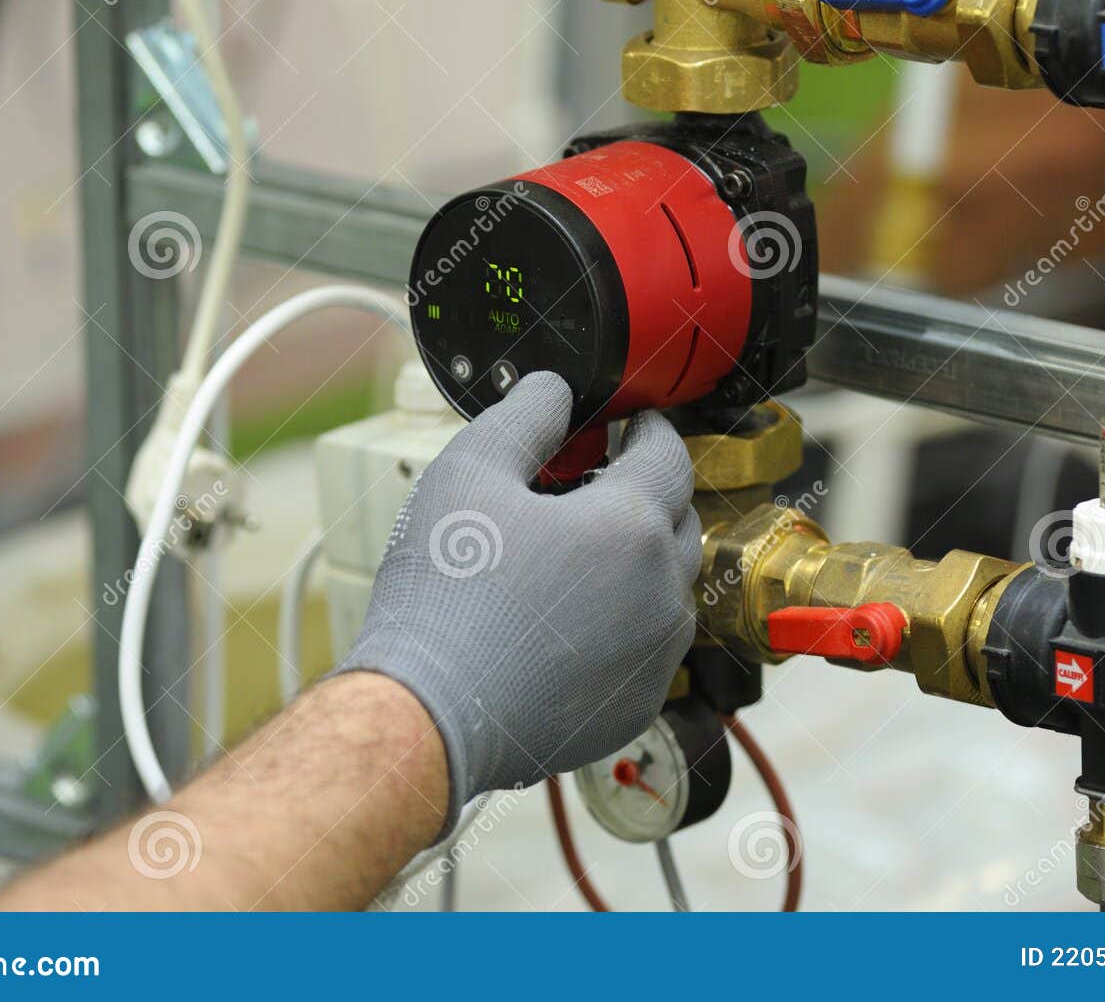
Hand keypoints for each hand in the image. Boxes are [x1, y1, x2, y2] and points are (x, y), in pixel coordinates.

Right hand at [341, 372, 701, 830]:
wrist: (428, 713)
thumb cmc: (445, 598)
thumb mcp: (469, 472)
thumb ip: (525, 416)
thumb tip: (555, 390)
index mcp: (630, 527)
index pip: (670, 456)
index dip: (652, 429)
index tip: (637, 423)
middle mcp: (661, 593)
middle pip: (677, 521)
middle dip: (647, 494)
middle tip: (598, 484)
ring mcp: (655, 656)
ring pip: (670, 588)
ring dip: (640, 562)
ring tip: (579, 556)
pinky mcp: (636, 704)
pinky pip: (650, 648)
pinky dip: (627, 623)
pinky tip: (573, 620)